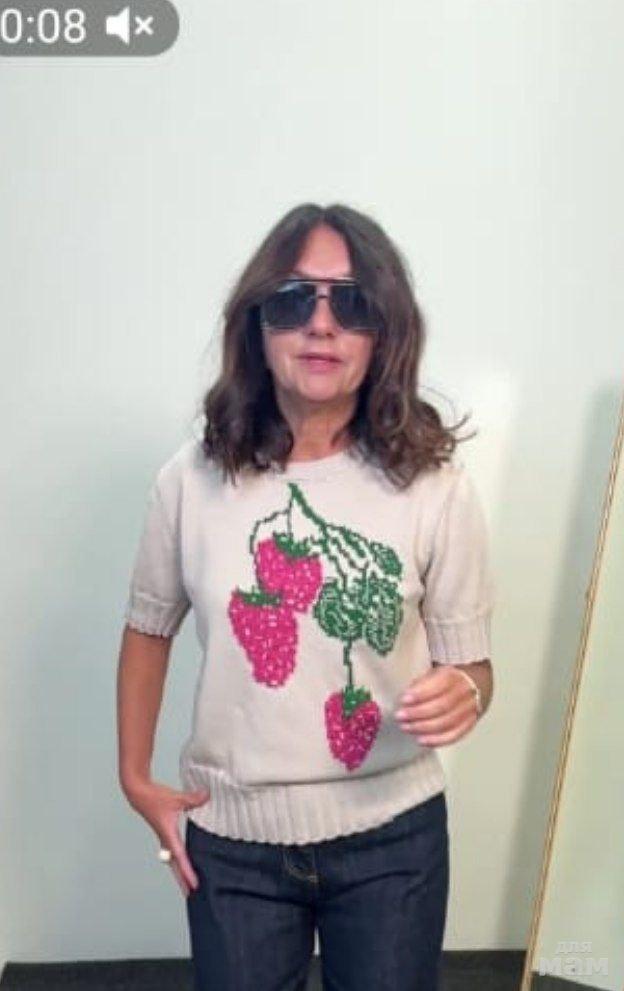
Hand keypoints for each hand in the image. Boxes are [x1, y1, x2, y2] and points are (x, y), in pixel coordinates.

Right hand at [122, 778, 209, 897]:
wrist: (138, 794)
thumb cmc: (155, 797)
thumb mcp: (176, 798)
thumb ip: (192, 798)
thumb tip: (207, 796)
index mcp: (169, 835)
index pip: (181, 858)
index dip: (188, 872)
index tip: (194, 885)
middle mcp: (166, 840)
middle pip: (175, 865)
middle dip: (182, 879)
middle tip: (190, 894)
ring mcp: (164, 838)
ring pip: (172, 859)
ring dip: (180, 870)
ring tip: (188, 882)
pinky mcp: (164, 833)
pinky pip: (172, 851)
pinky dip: (178, 859)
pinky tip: (183, 860)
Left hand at [394, 666, 479, 746]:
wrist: (473, 685)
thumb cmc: (447, 681)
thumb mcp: (433, 673)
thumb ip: (421, 683)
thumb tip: (407, 696)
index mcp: (453, 676)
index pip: (438, 686)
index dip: (420, 694)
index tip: (403, 700)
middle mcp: (464, 693)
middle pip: (442, 706)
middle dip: (418, 713)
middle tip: (400, 716)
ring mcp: (469, 710)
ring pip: (447, 723)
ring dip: (423, 728)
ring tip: (406, 727)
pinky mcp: (469, 725)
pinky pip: (453, 736)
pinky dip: (436, 740)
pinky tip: (420, 740)